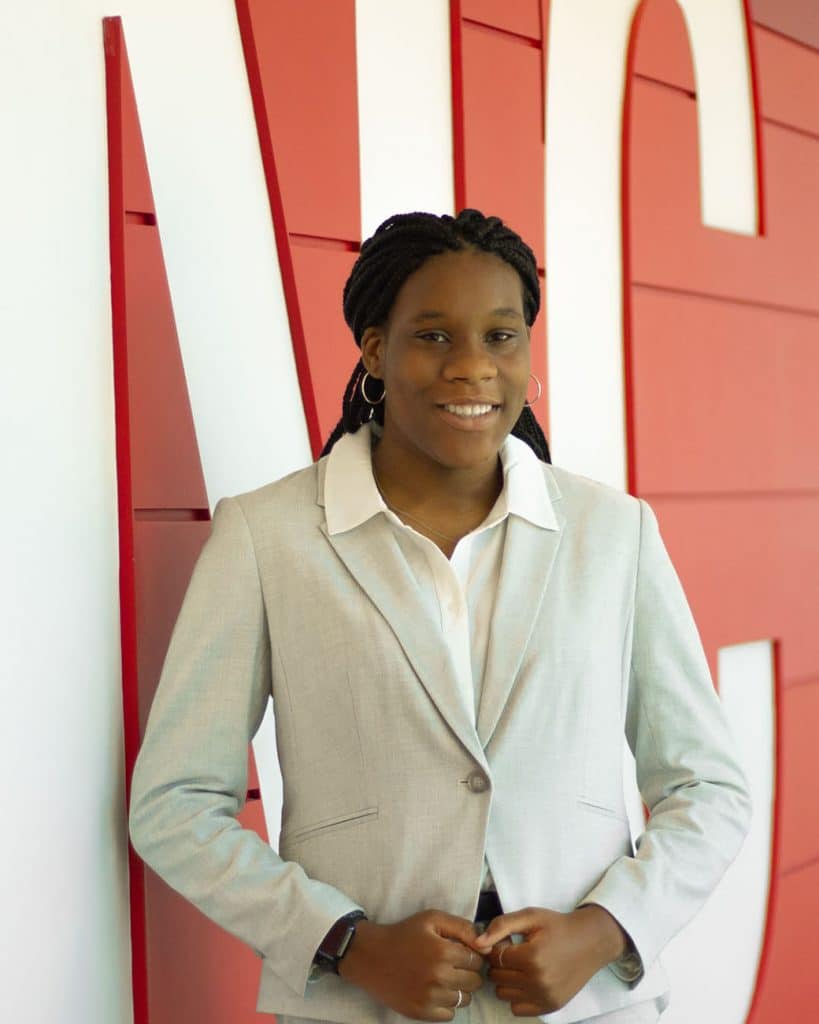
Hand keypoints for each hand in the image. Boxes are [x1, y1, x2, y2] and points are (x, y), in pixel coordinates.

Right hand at [339, 910, 485, 1021]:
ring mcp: (429, 998)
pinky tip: (434, 990)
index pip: (477, 960)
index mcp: (443, 952)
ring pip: (464, 1000)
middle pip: (474, 982)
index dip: (470, 955)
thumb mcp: (432, 919)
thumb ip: (462, 927)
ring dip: (458, 989)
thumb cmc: (404, 934)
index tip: (460, 952)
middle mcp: (438, 977)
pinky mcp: (420, 1012)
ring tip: (443, 977)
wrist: (371, 956)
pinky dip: (446, 1004)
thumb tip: (485, 942)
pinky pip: (449, 1015)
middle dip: (467, 972)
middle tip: (452, 965)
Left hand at [470, 905, 626, 1016]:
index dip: (497, 947)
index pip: (495, 958)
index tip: (508, 941)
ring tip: (520, 965)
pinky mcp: (550, 1006)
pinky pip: (517, 1008)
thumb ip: (501, 926)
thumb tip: (477, 943)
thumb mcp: (530, 916)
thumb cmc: (558, 926)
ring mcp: (545, 997)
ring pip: (503, 994)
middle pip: (497, 977)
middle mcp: (538, 981)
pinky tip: (527, 979)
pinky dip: (517, 995)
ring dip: (506, 980)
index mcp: (532, 957)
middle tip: (514, 952)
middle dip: (500, 963)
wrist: (590, 941)